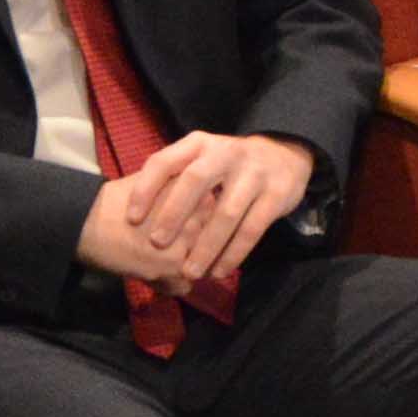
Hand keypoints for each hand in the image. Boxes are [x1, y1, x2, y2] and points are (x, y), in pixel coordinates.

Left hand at [80, 130, 312, 284]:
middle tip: (157, 244)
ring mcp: (254, 173)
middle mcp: (226, 153)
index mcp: (200, 143)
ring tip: (189, 272)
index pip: (165, 161)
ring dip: (206, 246)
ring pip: (226, 212)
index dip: (145, 189)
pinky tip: (219, 271)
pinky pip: (252, 229)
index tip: (132, 219)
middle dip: (174, 214)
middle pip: (195, 181)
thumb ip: (175, 178)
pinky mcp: (276, 195)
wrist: (285, 155)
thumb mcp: (202, 158)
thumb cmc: (229, 165)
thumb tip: (134, 218)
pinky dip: (234, 253)